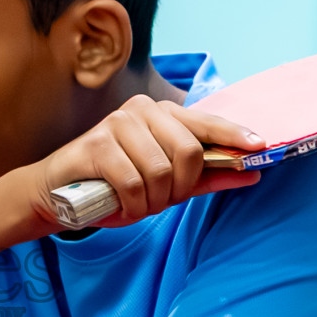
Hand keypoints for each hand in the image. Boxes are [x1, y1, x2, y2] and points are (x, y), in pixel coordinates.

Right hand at [25, 94, 265, 228]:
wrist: (57, 193)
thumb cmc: (113, 185)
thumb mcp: (165, 185)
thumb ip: (207, 178)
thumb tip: (252, 173)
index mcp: (162, 114)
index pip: (206, 123)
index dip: (233, 135)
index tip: (259, 147)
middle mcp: (142, 110)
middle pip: (188, 151)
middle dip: (180, 187)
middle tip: (161, 200)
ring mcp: (118, 124)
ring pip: (161, 171)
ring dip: (153, 200)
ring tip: (137, 203)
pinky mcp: (97, 144)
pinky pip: (134, 183)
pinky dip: (133, 205)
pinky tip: (122, 206)